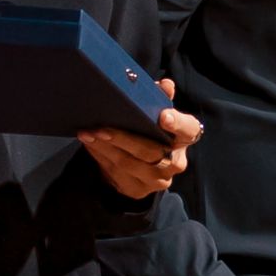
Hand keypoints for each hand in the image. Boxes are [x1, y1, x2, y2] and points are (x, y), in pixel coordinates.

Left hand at [78, 77, 201, 199]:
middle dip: (122, 138)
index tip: (163, 116)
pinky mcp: (139, 190)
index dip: (177, 123)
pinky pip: (116, 174)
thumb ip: (160, 98)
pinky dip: (100, 158)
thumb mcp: (156, 113)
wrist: (144, 165)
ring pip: (128, 164)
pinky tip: (90, 146)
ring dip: (105, 148)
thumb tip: (165, 85)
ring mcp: (158, 180)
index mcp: (185, 138)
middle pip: (149, 150)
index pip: (188, 129)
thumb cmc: (151, 131)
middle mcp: (176, 162)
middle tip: (100, 128)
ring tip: (87, 134)